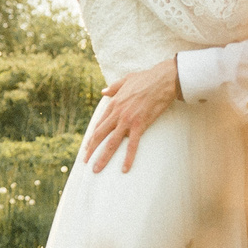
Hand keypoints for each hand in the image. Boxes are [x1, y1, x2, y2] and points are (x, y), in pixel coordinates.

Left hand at [82, 58, 180, 172]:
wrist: (162, 80)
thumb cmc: (146, 78)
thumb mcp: (126, 80)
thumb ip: (113, 87)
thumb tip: (103, 91)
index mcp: (113, 104)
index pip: (99, 125)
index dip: (92, 138)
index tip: (87, 147)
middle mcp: (117, 114)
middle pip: (100, 135)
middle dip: (91, 150)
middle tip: (85, 162)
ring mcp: (127, 120)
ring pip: (111, 143)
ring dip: (103, 157)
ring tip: (96, 170)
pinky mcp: (140, 125)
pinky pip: (132, 145)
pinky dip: (128, 158)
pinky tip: (124, 169)